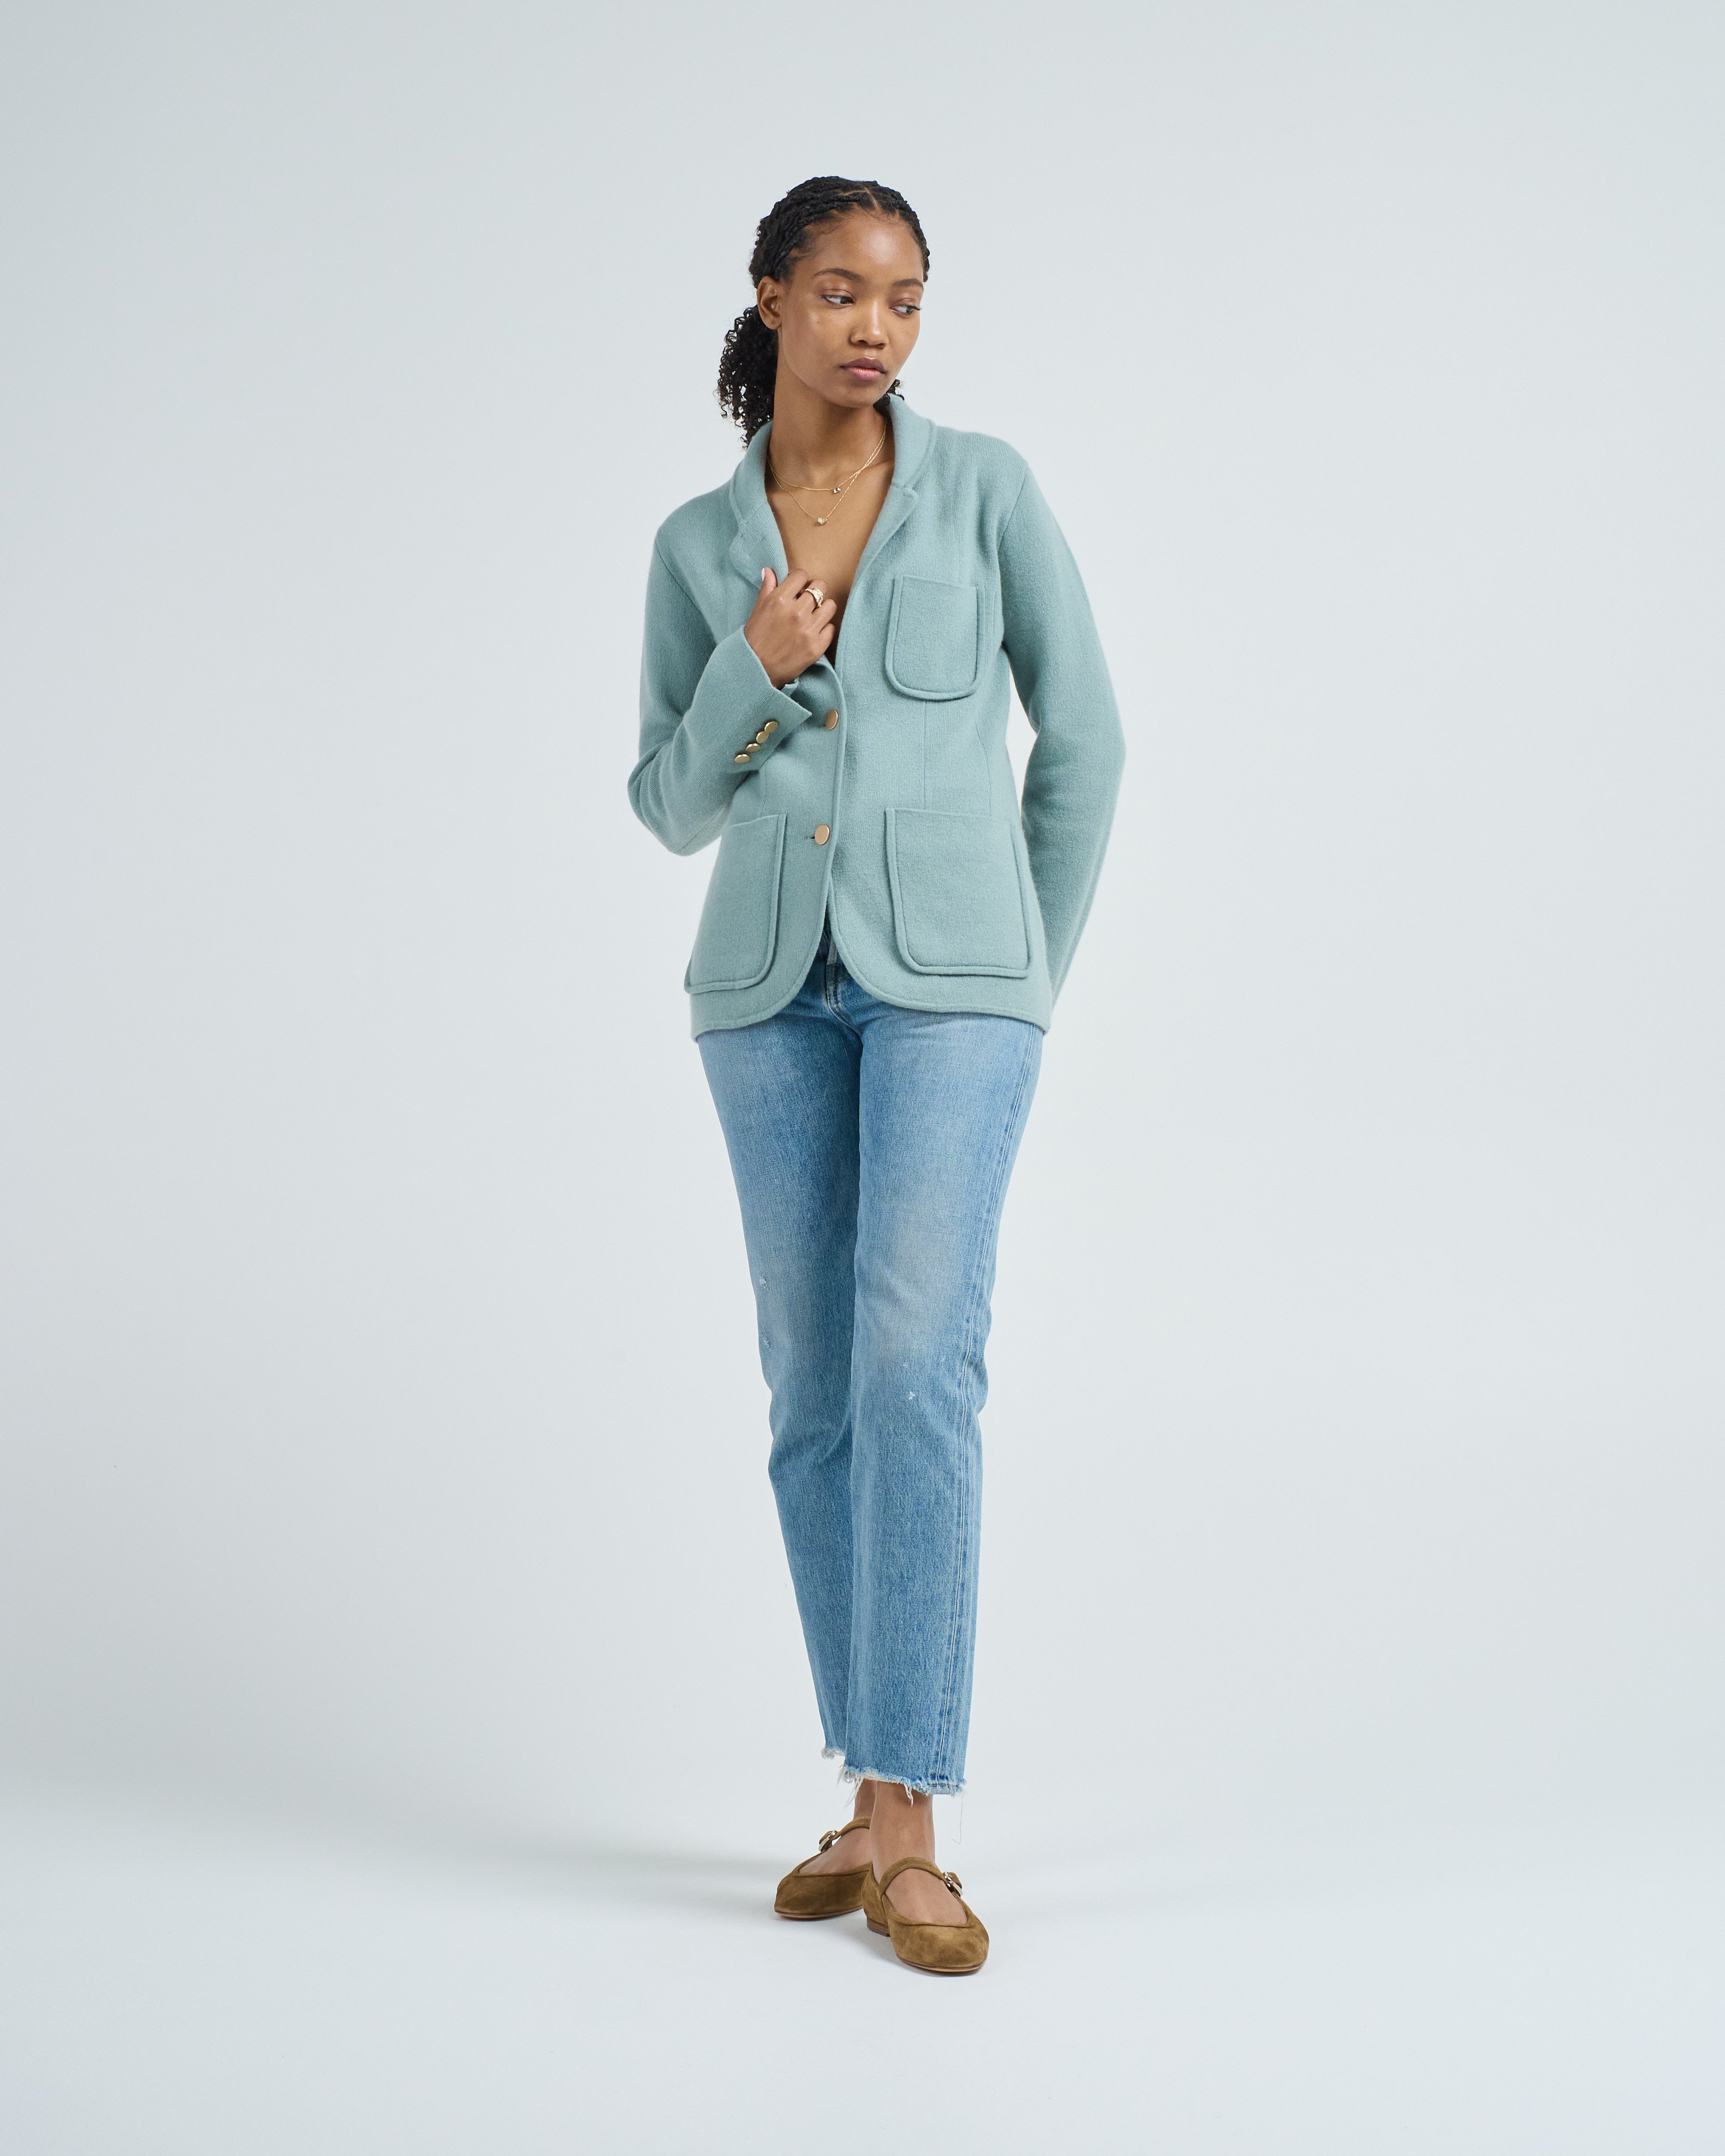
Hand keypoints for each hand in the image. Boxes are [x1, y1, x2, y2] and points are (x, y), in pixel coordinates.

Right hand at [743, 568, 835, 687]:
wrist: (756, 670)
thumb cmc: (755, 639)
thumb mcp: (758, 610)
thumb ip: (767, 588)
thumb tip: (769, 570)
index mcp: (779, 600)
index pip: (801, 575)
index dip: (799, 580)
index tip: (797, 588)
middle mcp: (796, 613)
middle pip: (820, 587)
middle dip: (814, 591)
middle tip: (808, 600)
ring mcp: (808, 630)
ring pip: (830, 606)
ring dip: (823, 608)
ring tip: (814, 615)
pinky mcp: (817, 647)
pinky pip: (831, 628)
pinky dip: (824, 629)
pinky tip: (813, 632)